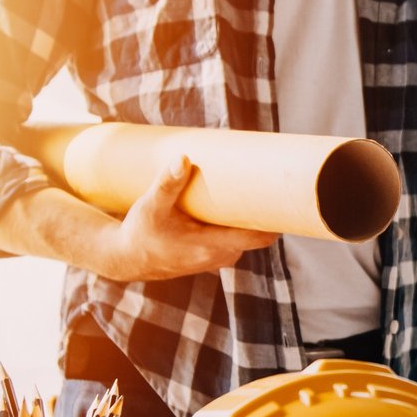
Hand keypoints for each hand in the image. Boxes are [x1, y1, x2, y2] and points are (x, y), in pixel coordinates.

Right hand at [97, 156, 279, 280]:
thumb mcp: (151, 206)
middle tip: (275, 181)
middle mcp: (220, 256)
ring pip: (248, 236)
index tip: (288, 196)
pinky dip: (240, 224)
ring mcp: (219, 259)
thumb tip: (184, 157)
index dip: (277, 219)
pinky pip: (238, 239)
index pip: (259, 237)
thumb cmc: (141, 231)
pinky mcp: (214, 256)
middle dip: (266, 212)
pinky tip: (243, 204)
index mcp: (211, 246)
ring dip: (253, 217)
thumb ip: (168, 183)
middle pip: (259, 234)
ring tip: (260, 188)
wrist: (128, 258)